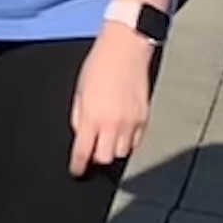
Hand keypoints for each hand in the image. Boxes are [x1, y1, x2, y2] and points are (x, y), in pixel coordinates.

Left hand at [70, 27, 154, 175]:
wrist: (125, 51)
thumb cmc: (98, 67)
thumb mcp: (79, 92)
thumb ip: (80, 117)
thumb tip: (82, 134)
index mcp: (92, 117)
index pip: (84, 151)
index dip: (79, 165)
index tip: (76, 171)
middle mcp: (113, 124)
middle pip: (105, 157)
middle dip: (97, 157)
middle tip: (92, 151)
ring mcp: (132, 122)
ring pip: (122, 152)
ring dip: (112, 149)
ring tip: (107, 139)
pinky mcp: (145, 118)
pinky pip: (136, 141)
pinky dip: (128, 141)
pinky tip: (121, 132)